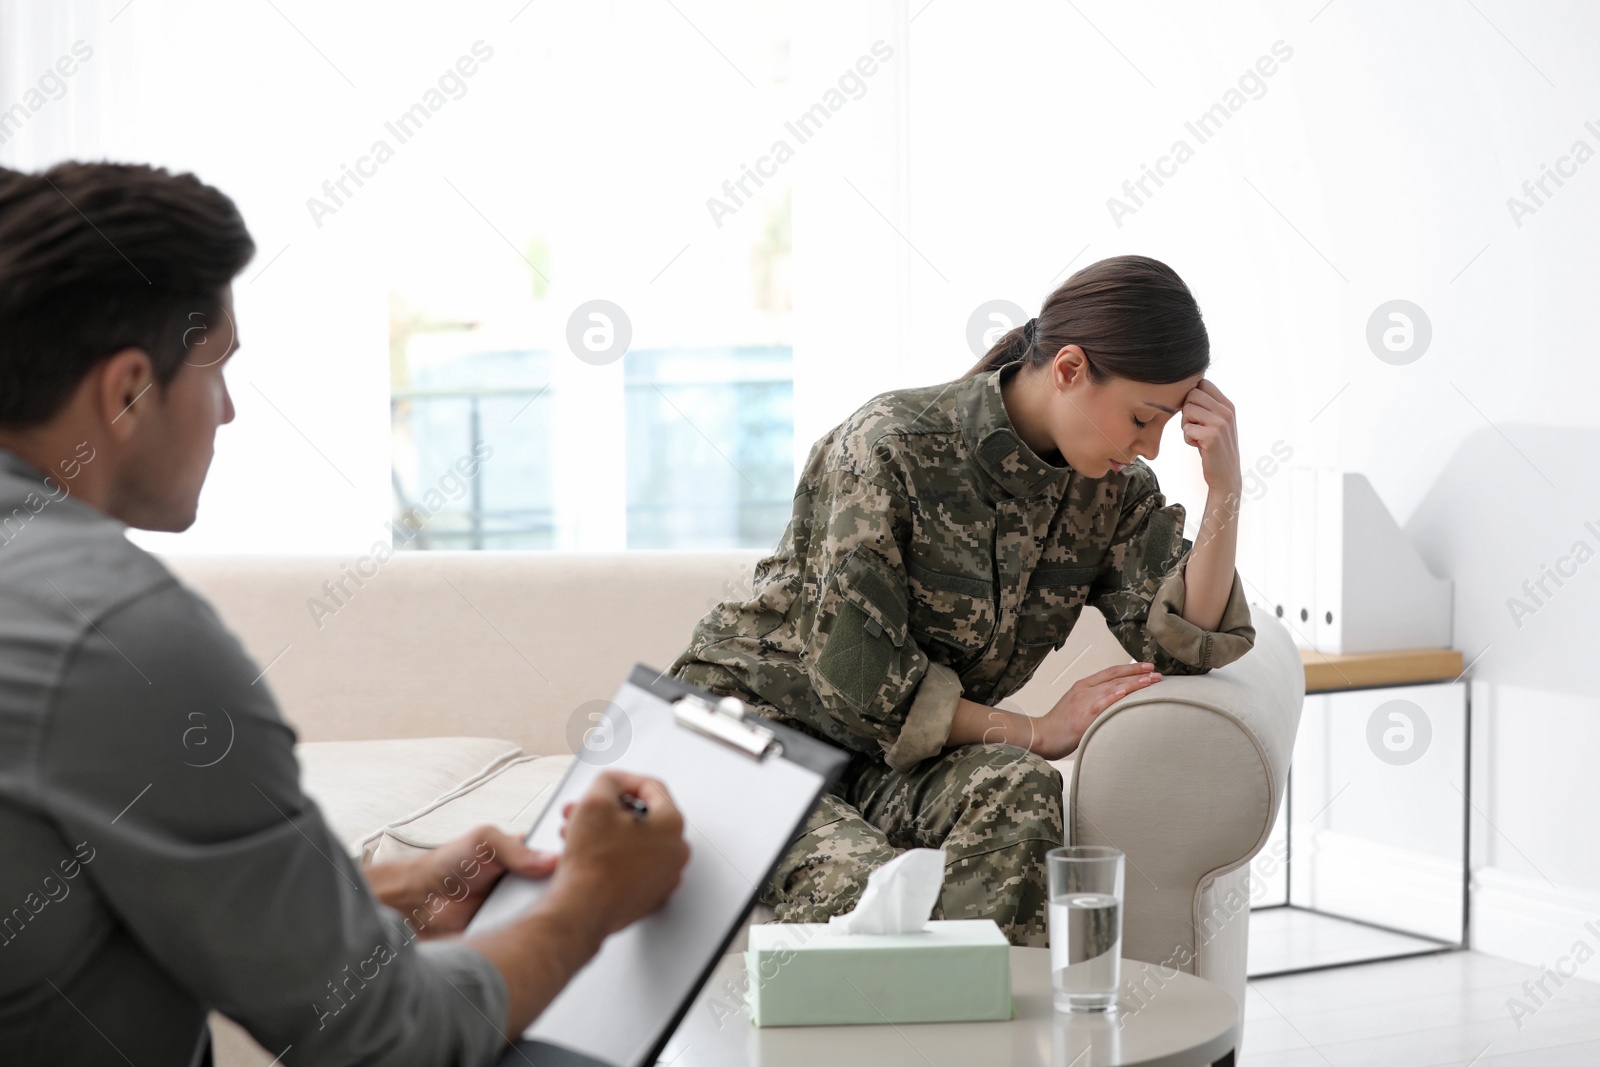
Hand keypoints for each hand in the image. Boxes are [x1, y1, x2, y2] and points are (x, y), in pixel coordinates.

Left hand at [366, 825, 558, 938]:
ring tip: (549, 910)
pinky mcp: (515, 931)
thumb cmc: (449, 864)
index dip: (575, 856)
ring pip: (554, 912)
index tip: (582, 859)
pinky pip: (535, 935)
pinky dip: (538, 934)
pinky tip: (536, 929)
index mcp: (529, 853)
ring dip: (554, 913)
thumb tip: (549, 860)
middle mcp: (532, 880)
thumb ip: (515, 848)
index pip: (564, 853)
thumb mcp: (484, 840)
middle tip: (567, 890)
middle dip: (570, 888)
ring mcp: (525, 907)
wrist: (422, 901)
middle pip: (566, 885)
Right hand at [544, 770, 690, 941]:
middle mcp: (676, 852)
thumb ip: (609, 781)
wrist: (582, 909)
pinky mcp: (650, 894)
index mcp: (672, 825)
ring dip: (606, 830)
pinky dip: (614, 854)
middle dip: (609, 809)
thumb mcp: (595, 801)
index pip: (652, 788)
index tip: (607, 784)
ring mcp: (665, 876)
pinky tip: (589, 852)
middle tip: (587, 809)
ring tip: (578, 830)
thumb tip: (613, 782)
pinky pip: (634, 864)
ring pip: (635, 840)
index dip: (623, 781)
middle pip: (643, 816)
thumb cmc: (592, 864)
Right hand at [1032, 663, 1161, 758]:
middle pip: (1115, 677)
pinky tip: (1124, 692)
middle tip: (1158, 673)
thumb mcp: (1077, 706)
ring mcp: (1083, 702)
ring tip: (1152, 681)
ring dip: (1134, 684)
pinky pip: (1099, 704)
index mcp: (1083, 685)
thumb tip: (1115, 703)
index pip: (1111, 672)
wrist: (1040, 735)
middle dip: (1138, 674)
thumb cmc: (1059, 725)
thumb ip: (1094, 701)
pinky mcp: (1082, 717)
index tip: (1147, 667)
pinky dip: (1112, 697)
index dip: (1130, 668)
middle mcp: (1084, 690)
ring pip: (1112, 688)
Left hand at [1180, 379, 1240, 496]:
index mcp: (1228, 405)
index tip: (1196, 414)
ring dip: (1186, 425)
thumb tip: (1186, 387)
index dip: (1192, 397)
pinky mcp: (1211, 436)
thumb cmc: (1215, 448)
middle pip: (1191, 394)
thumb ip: (1208, 405)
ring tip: (1198, 436)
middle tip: (1195, 427)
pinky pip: (1186, 428)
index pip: (1203, 383)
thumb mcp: (1217, 422)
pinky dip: (1187, 439)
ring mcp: (1220, 423)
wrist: (1226, 476)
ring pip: (1187, 409)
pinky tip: (1199, 446)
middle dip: (1186, 411)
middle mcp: (1227, 411)